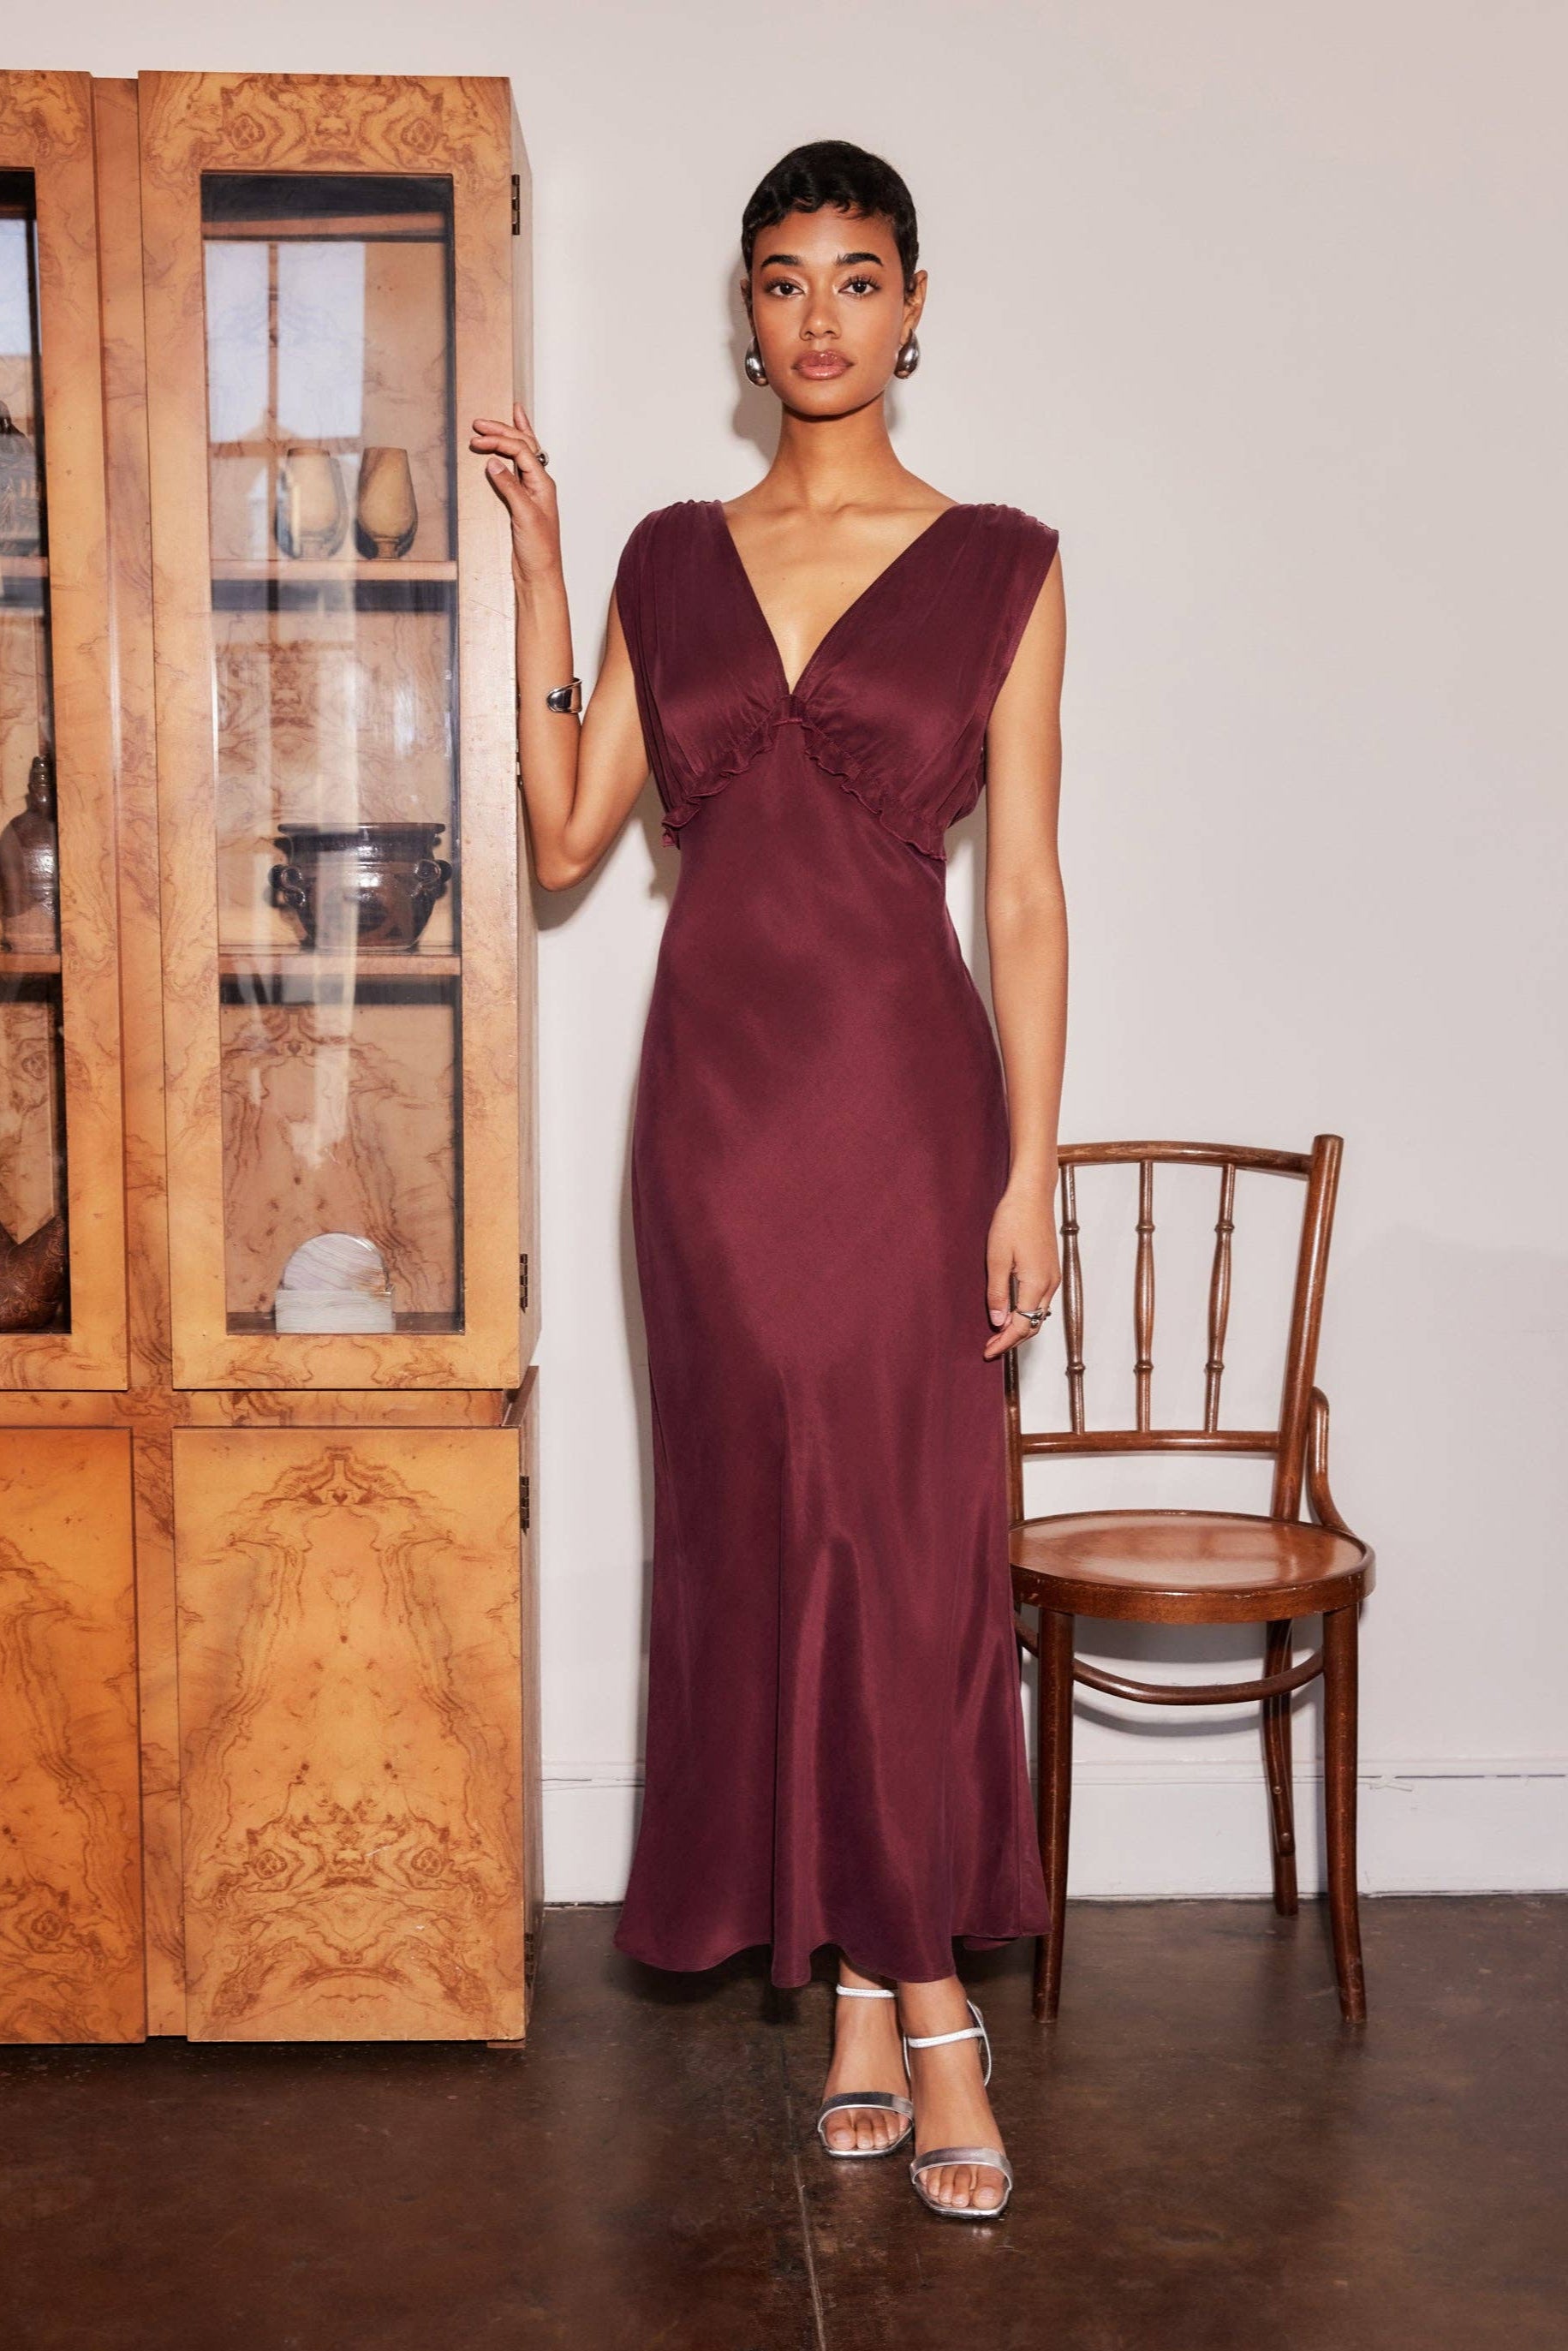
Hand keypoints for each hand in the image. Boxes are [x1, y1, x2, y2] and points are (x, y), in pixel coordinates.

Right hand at [469, 400, 559, 583]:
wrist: (539, 576)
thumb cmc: (539, 551)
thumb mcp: (524, 516)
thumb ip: (510, 487)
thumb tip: (492, 462)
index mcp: (543, 483)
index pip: (520, 450)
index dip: (498, 441)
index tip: (476, 440)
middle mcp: (539, 484)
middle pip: (522, 446)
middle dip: (502, 431)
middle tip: (480, 422)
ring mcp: (530, 492)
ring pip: (522, 454)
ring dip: (510, 435)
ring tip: (502, 418)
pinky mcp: (521, 502)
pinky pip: (516, 470)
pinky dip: (509, 455)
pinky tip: (504, 450)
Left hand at [983, 1179, 1060, 1358]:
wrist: (1032, 1195)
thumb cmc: (1013, 1220)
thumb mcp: (997, 1258)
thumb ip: (997, 1293)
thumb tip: (998, 1322)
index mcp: (1036, 1284)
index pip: (1022, 1326)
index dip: (1005, 1342)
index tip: (988, 1351)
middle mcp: (1050, 1284)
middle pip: (1033, 1324)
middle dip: (1012, 1339)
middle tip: (990, 1347)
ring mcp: (1053, 1277)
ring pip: (1038, 1314)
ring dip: (1020, 1327)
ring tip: (998, 1333)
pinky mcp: (1051, 1270)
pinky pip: (1040, 1301)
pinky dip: (1026, 1313)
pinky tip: (1011, 1311)